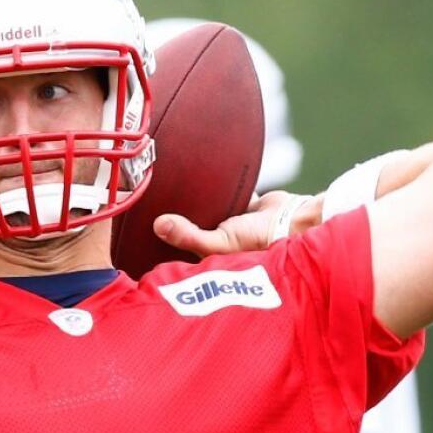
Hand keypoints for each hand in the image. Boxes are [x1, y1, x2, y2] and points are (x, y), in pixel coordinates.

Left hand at [153, 191, 314, 257]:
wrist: (296, 220)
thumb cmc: (261, 242)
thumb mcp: (221, 243)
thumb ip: (190, 236)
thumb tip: (159, 225)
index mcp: (207, 257)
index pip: (174, 250)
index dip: (157, 243)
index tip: (136, 229)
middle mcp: (216, 240)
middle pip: (188, 226)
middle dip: (173, 216)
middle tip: (148, 199)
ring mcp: (228, 222)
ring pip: (204, 209)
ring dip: (195, 200)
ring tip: (170, 185)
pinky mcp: (241, 205)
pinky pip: (224, 191)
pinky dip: (216, 185)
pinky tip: (201, 175)